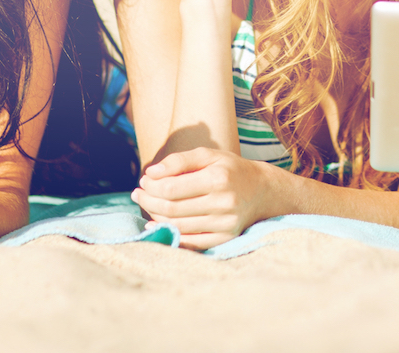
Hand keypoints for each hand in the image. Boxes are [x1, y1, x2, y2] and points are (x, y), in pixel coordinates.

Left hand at [132, 148, 281, 249]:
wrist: (261, 191)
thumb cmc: (229, 169)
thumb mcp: (208, 155)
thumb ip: (179, 160)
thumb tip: (151, 173)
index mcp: (218, 178)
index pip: (171, 188)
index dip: (151, 186)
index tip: (143, 181)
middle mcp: (223, 203)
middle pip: (171, 209)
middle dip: (148, 201)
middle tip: (138, 194)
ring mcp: (225, 224)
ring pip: (178, 226)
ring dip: (155, 217)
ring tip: (146, 206)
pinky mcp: (225, 239)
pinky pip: (190, 242)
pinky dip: (170, 235)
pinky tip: (157, 225)